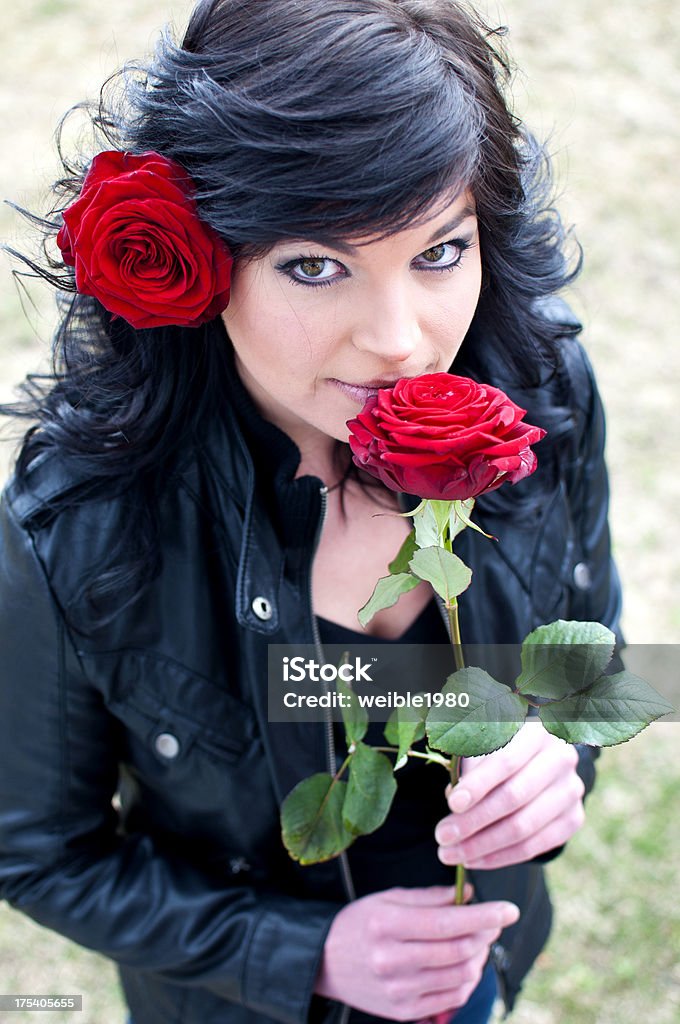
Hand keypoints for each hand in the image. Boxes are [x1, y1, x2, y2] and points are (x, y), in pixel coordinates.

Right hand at [315, 885, 518, 1020]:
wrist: (324, 962)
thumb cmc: (359, 923)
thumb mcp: (387, 899)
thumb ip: (429, 897)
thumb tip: (470, 895)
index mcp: (386, 926)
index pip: (448, 922)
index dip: (485, 916)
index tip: (509, 908)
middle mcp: (392, 961)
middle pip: (459, 951)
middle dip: (486, 934)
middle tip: (494, 920)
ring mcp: (399, 991)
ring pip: (460, 976)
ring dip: (479, 957)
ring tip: (477, 940)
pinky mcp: (404, 1012)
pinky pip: (451, 998)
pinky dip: (467, 979)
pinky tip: (464, 963)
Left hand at [435, 721, 585, 869]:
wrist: (540, 764)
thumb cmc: (501, 752)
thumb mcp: (484, 748)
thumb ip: (470, 767)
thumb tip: (455, 801)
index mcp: (536, 733)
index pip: (506, 761)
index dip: (478, 784)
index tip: (452, 804)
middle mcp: (560, 758)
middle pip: (514, 796)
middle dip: (474, 820)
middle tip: (443, 836)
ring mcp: (571, 790)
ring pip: (523, 826)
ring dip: (482, 845)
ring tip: (451, 853)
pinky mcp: (574, 818)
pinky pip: (534, 846)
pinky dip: (500, 856)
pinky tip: (475, 859)